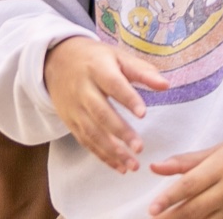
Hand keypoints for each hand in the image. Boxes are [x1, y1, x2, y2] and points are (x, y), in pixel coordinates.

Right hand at [44, 35, 168, 172]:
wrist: (57, 61)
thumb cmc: (95, 59)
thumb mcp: (117, 56)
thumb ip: (141, 71)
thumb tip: (165, 85)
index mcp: (97, 68)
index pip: (113, 84)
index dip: (127, 99)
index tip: (143, 114)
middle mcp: (83, 89)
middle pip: (100, 112)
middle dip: (120, 132)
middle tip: (139, 147)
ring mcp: (74, 107)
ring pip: (92, 132)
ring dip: (112, 151)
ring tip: (132, 164)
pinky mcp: (70, 121)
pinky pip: (85, 141)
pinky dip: (102, 155)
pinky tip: (119, 166)